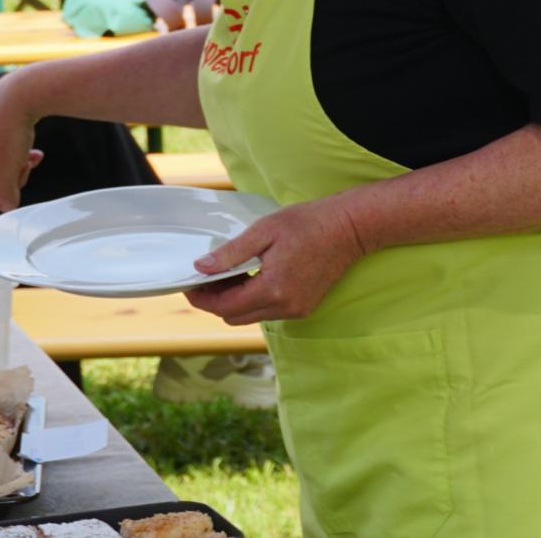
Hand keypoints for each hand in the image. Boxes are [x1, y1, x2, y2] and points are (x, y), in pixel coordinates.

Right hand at [0, 73, 45, 232]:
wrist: (19, 95)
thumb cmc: (7, 133)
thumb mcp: (7, 171)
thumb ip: (6, 195)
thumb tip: (7, 204)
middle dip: (8, 181)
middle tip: (19, 164)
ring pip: (3, 173)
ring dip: (18, 168)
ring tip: (27, 154)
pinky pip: (9, 158)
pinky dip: (22, 157)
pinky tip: (35, 153)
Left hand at [184, 194, 368, 324]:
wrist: (350, 228)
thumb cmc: (309, 223)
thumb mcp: (265, 230)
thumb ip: (231, 253)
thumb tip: (200, 268)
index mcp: (273, 288)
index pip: (223, 306)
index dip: (201, 297)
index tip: (190, 283)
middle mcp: (285, 307)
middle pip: (234, 317)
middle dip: (216, 300)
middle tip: (210, 276)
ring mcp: (297, 310)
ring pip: (250, 316)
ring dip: (235, 301)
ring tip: (233, 274)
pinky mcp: (304, 308)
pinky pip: (268, 312)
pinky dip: (255, 300)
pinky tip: (256, 277)